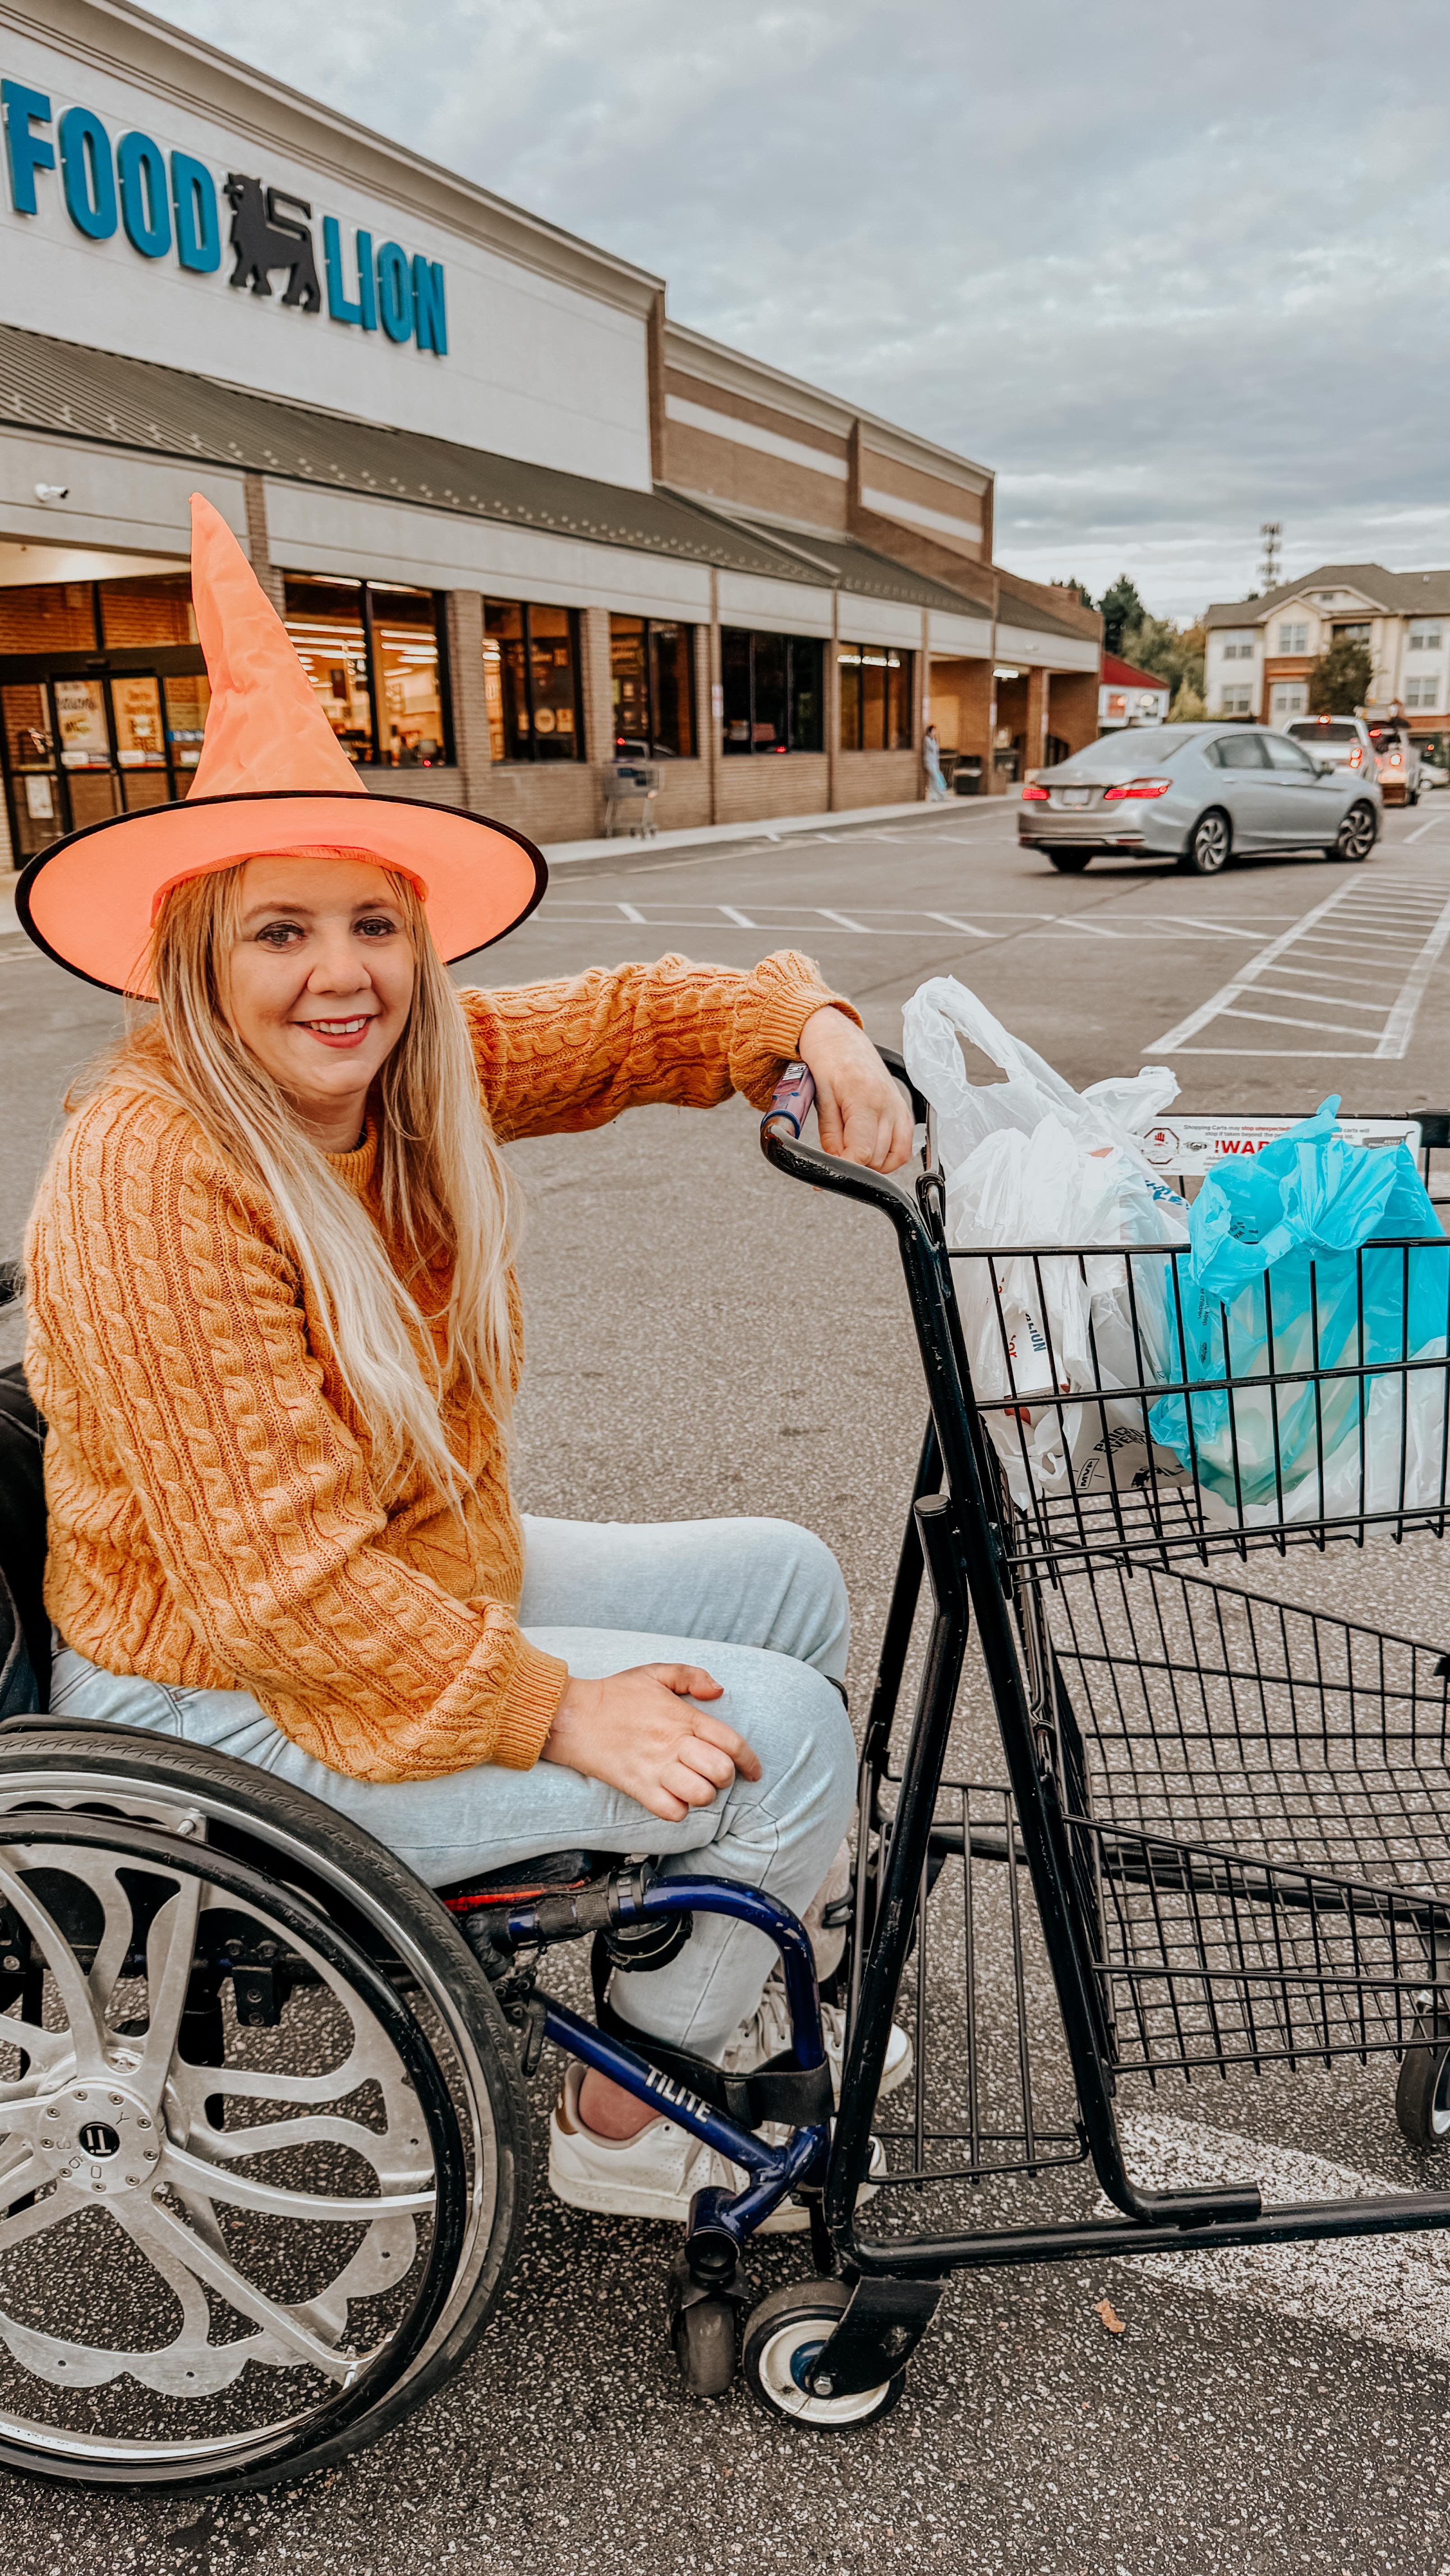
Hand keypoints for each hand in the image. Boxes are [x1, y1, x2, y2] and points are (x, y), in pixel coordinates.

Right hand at [540, 1663, 761, 1823]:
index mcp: (682, 1717)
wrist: (571, 1715)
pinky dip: (678, 1810)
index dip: (750, 1761)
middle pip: (720, 1772)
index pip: (731, 1742)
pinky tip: (673, 1798)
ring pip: (699, 1795)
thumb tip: (718, 1691)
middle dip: (725, 1778)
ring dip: (702, 1795)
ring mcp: (655, 1768)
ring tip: (693, 1787)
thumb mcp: (654, 1672)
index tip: (753, 1772)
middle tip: (714, 1775)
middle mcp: (672, 1744)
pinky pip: (671, 1812)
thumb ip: (691, 1676)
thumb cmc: (615, 1694)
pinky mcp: (636, 1787)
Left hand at [798, 1007, 914, 1171]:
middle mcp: (888, 1106)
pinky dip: (889, 1157)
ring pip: (892, 1158)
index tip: (831, 1173)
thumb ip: (830, 1135)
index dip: (845, 1168)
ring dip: (870, 1162)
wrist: (839, 1039)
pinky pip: (904, 1148)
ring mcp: (899, 1109)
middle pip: (876, 1158)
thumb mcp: (821, 1100)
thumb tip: (836, 1163)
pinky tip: (871, 1150)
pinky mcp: (904, 1112)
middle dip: (854, 1164)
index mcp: (864, 1100)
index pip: (862, 1152)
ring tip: (851, 1148)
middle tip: (837, 1154)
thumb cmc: (827, 1063)